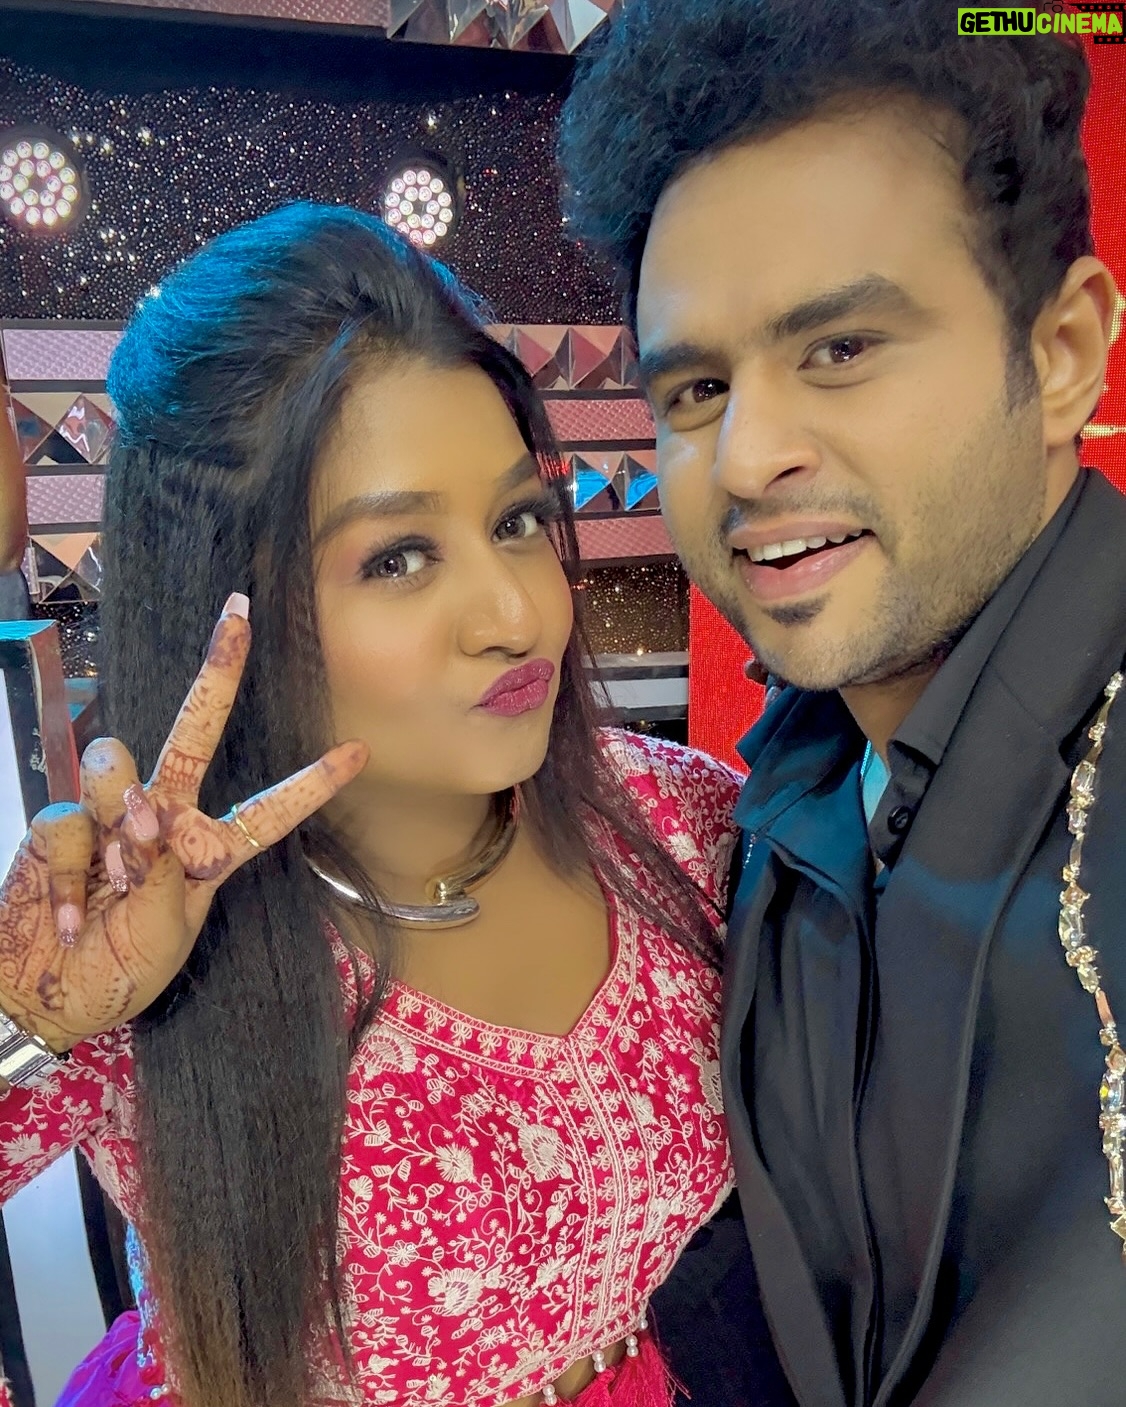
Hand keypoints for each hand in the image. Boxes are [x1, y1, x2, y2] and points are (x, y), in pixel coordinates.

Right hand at [0, 594, 367, 1052]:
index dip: (312, 785)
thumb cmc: (118, 975)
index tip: (358, 752)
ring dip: (118, 816)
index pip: (270, 810)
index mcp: (209, 851)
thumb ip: (162, 873)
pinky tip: (68, 912)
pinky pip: (67, 818)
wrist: (43, 997)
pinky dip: (69, 870)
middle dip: (217, 672)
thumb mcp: (164, 935)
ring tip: (117, 877)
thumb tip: (148, 813)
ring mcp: (111, 816)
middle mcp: (165, 819)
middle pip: (195, 730)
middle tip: (238, 616)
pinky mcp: (59, 824)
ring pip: (117, 761)